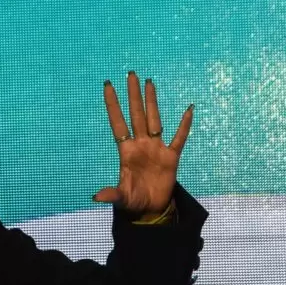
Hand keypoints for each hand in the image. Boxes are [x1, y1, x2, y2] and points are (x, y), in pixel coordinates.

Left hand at [93, 71, 192, 218]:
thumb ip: (111, 194)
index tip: (107, 85)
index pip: (118, 123)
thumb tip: (96, 197)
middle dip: (133, 95)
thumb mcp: (121, 198)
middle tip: (130, 74)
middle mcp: (140, 145)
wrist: (150, 209)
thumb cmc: (132, 201)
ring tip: (149, 82)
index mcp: (126, 151)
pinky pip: (179, 138)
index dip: (113, 105)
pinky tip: (188, 109)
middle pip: (136, 115)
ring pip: (154, 119)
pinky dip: (184, 125)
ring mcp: (156, 149)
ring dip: (152, 102)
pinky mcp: (172, 157)